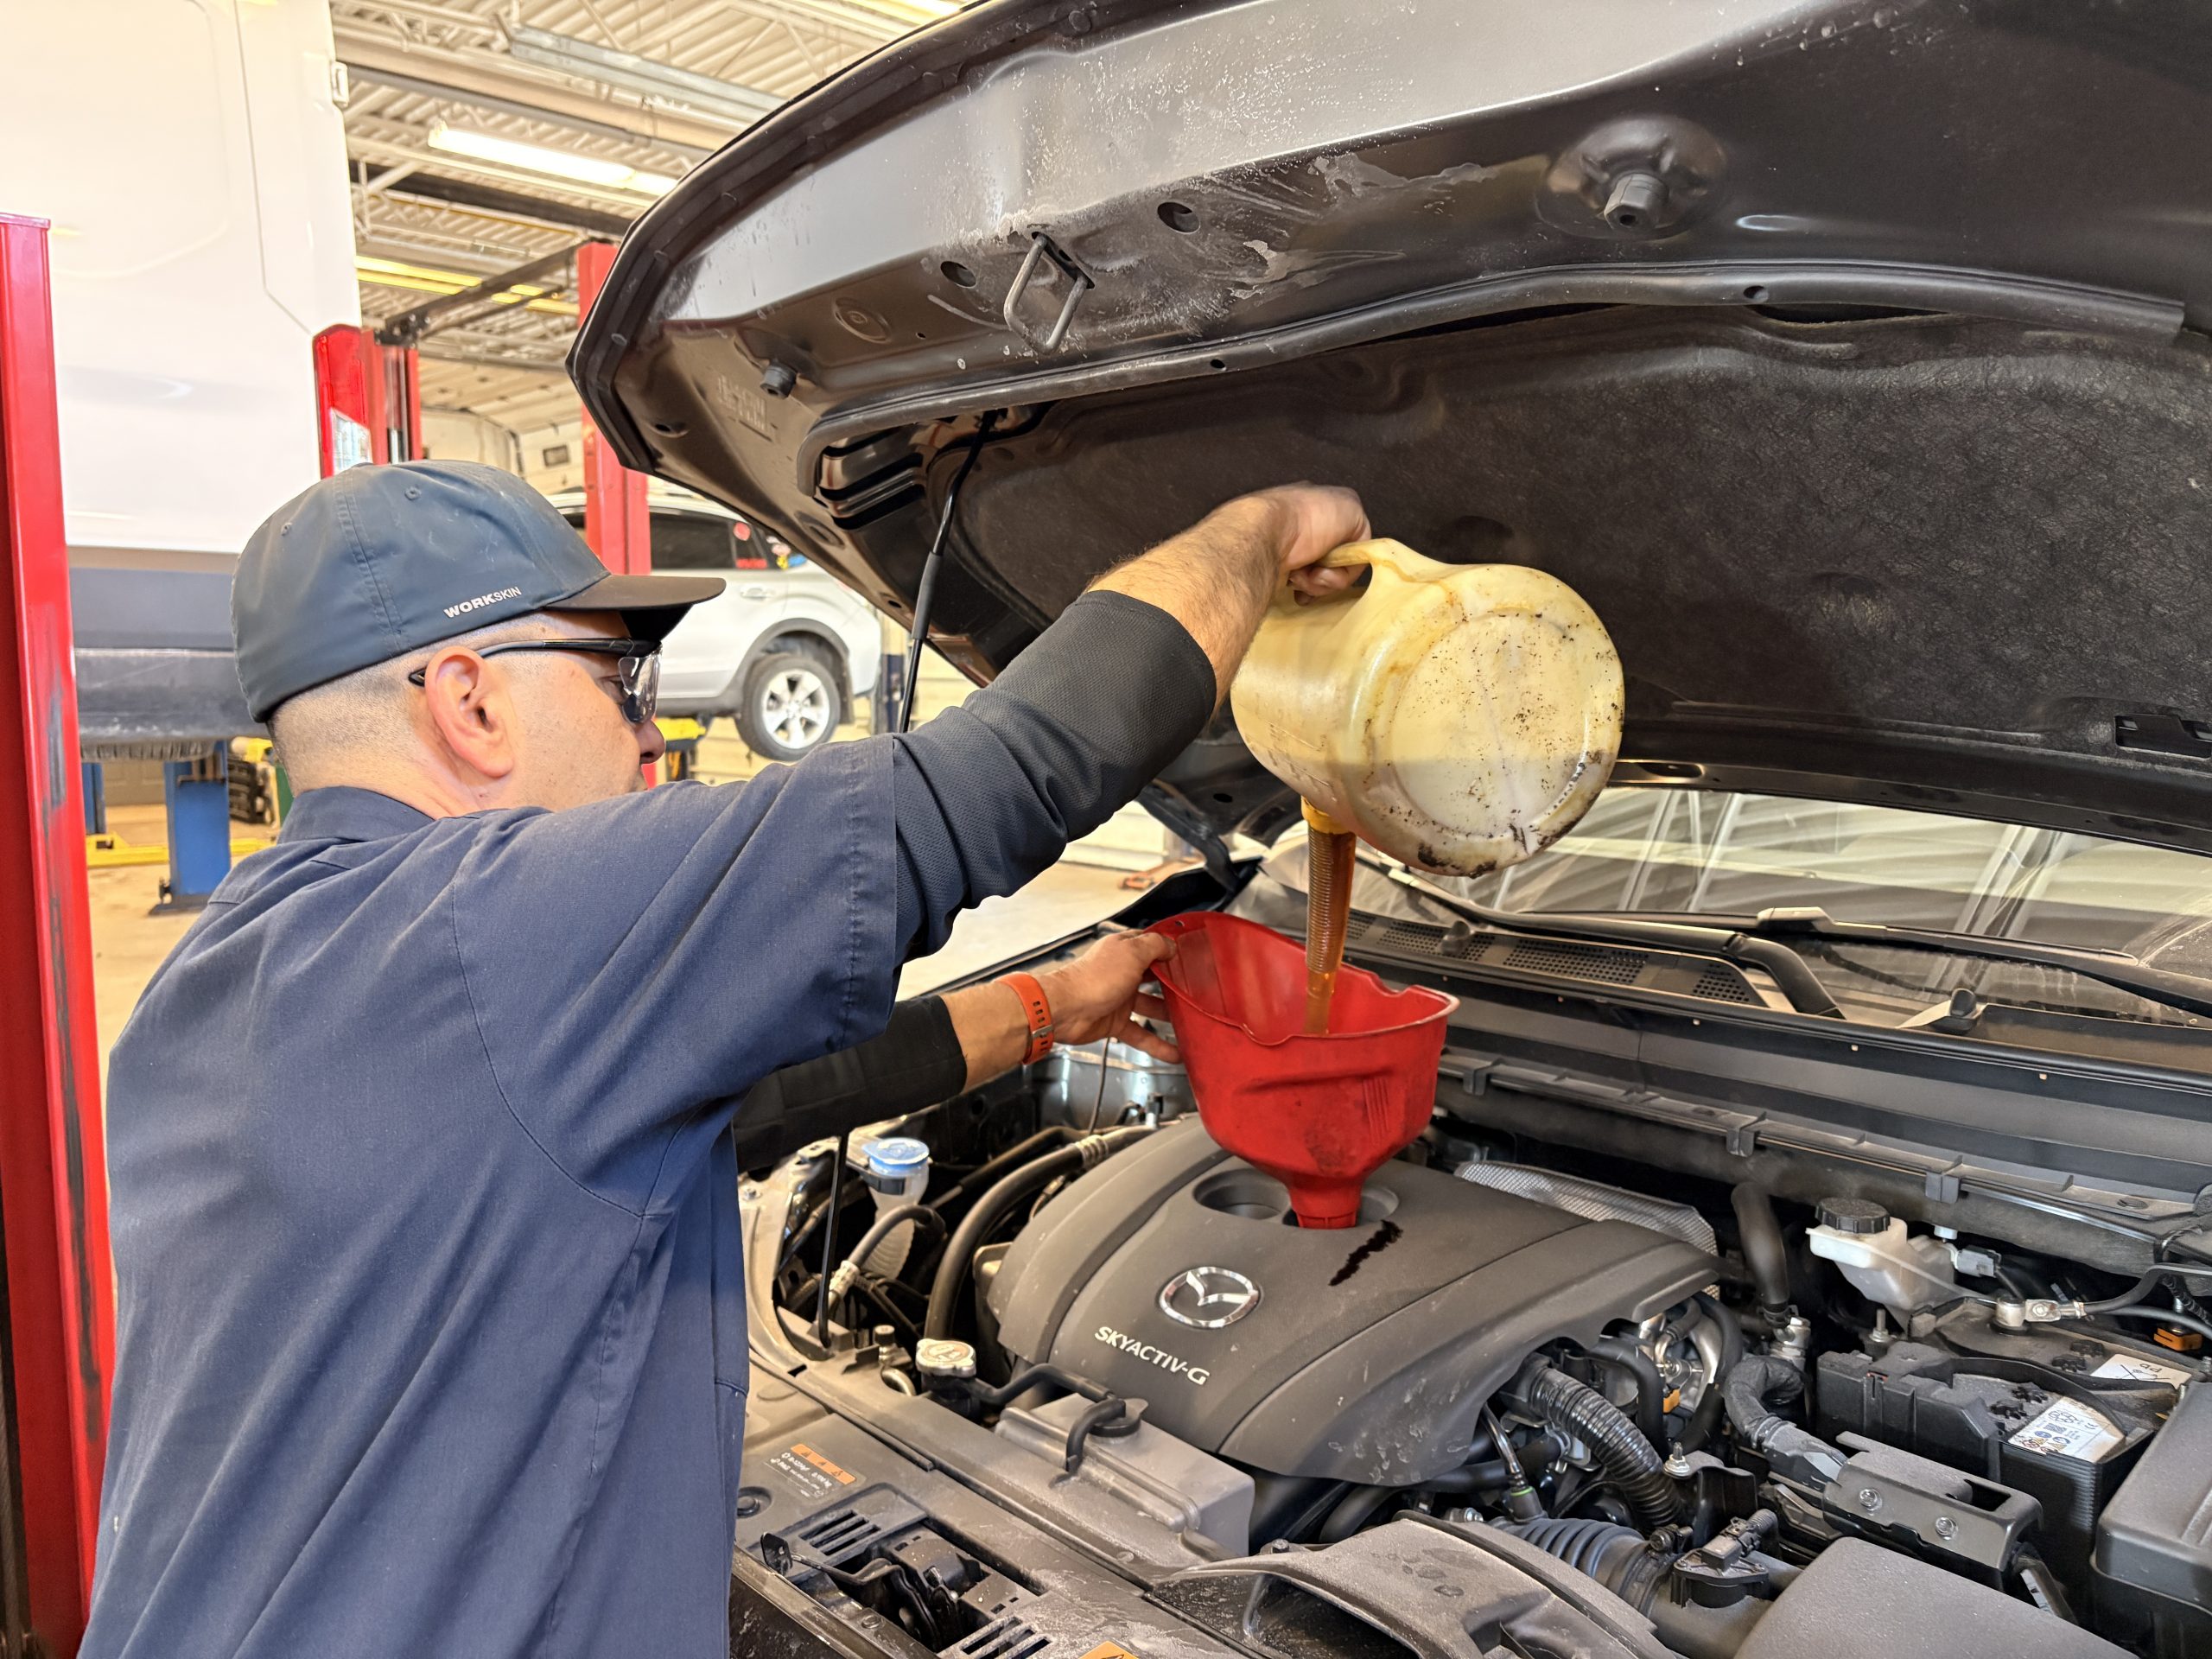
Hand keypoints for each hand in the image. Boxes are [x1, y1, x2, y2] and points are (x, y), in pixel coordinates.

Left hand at [1033, 930, 1179, 1063]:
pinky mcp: (1115, 1022)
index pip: (1151, 946)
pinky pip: (1140, 1034)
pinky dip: (1157, 1045)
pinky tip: (1173, 1053)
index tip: (1190, 957)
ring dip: (1169, 1015)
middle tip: (1196, 990)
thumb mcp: (1131, 953)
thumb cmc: (1094, 978)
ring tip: (1191, 1020)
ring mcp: (1119, 998)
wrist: (1065, 1009)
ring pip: (1150, 1007)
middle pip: (1154, 977)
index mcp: (1124, 951)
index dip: (1169, 950)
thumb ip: (1154, 946)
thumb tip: (1171, 945)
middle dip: (1173, 983)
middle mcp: (1122, 973)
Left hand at [1227, 483, 1368, 595]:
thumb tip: (1351, 550)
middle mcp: (1307, 525)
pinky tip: (1292, 584)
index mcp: (1323, 505)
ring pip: (1321, 577)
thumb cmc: (1305, 519)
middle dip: (1332, 573)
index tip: (1342, 562)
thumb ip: (1362, 526)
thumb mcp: (1351, 509)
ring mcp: (1292, 547)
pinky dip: (1303, 589)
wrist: (1260, 539)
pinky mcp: (1278, 567)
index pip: (1352, 539)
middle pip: (1337, 562)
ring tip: (1299, 575)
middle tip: (1317, 572)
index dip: (1350, 556)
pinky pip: (1303, 586)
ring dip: (1316, 582)